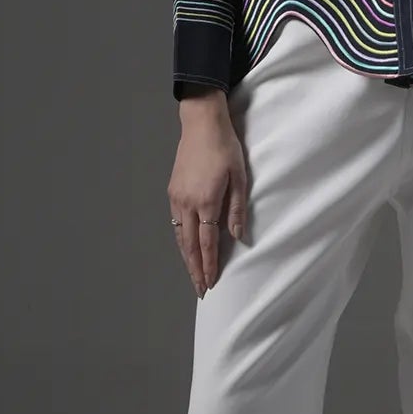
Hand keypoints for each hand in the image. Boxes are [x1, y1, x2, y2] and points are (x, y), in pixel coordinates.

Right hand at [168, 91, 248, 294]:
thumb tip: (238, 236)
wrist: (201, 123)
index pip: (206, 242)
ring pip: (179, 236)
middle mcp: (187, 203)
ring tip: (193, 275)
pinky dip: (180, 240)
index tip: (210, 283)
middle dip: (195, 270)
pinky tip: (186, 247)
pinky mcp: (173, 190)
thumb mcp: (239, 177)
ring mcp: (177, 197)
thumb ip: (237, 209)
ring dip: (186, 258)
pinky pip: (176, 222)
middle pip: (189, 245)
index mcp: (206, 201)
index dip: (209, 265)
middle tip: (200, 289)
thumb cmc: (225, 147)